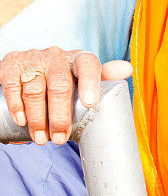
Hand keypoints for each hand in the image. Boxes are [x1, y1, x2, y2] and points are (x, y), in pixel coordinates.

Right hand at [0, 48, 132, 144]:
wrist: (29, 68)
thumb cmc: (64, 78)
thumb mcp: (83, 77)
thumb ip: (103, 76)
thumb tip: (127, 69)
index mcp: (77, 58)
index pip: (88, 65)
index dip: (90, 82)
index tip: (89, 103)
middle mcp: (56, 56)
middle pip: (60, 85)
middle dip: (60, 116)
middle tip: (60, 138)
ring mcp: (33, 59)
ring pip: (35, 89)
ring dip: (37, 118)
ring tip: (42, 139)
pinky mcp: (11, 64)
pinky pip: (13, 85)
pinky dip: (16, 105)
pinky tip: (21, 120)